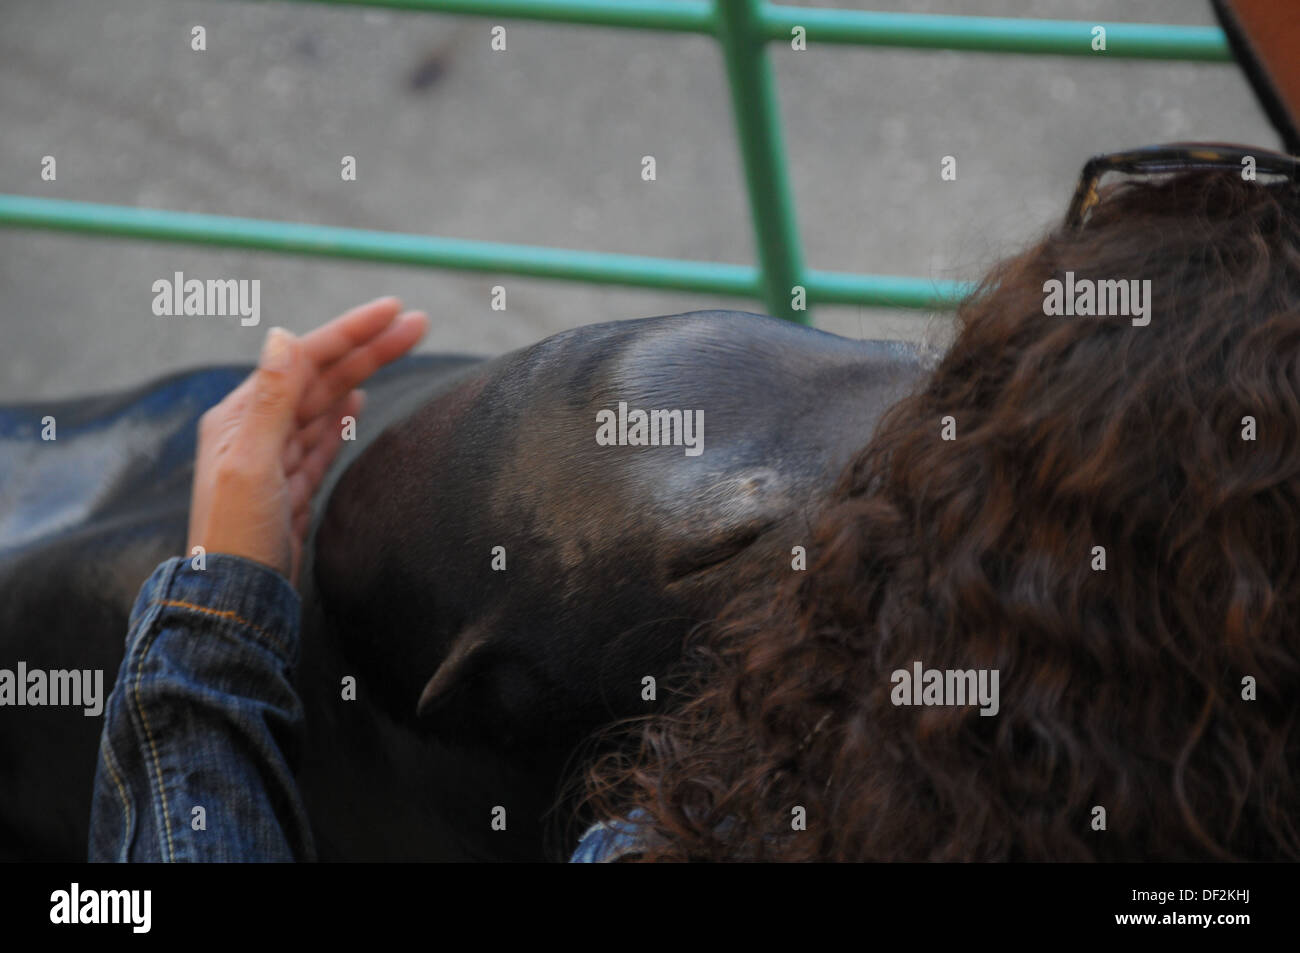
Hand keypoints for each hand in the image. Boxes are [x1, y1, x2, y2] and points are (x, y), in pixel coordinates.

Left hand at [187, 297, 428, 585]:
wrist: (236, 602)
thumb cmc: (237, 538)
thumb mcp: (251, 465)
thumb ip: (270, 402)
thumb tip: (282, 335)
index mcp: (240, 417)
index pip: (303, 359)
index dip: (350, 333)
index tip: (394, 311)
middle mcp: (255, 431)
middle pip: (320, 378)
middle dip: (368, 349)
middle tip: (418, 324)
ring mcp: (275, 460)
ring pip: (324, 405)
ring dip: (360, 375)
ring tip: (397, 348)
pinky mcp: (291, 488)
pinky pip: (320, 440)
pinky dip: (340, 417)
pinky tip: (356, 402)